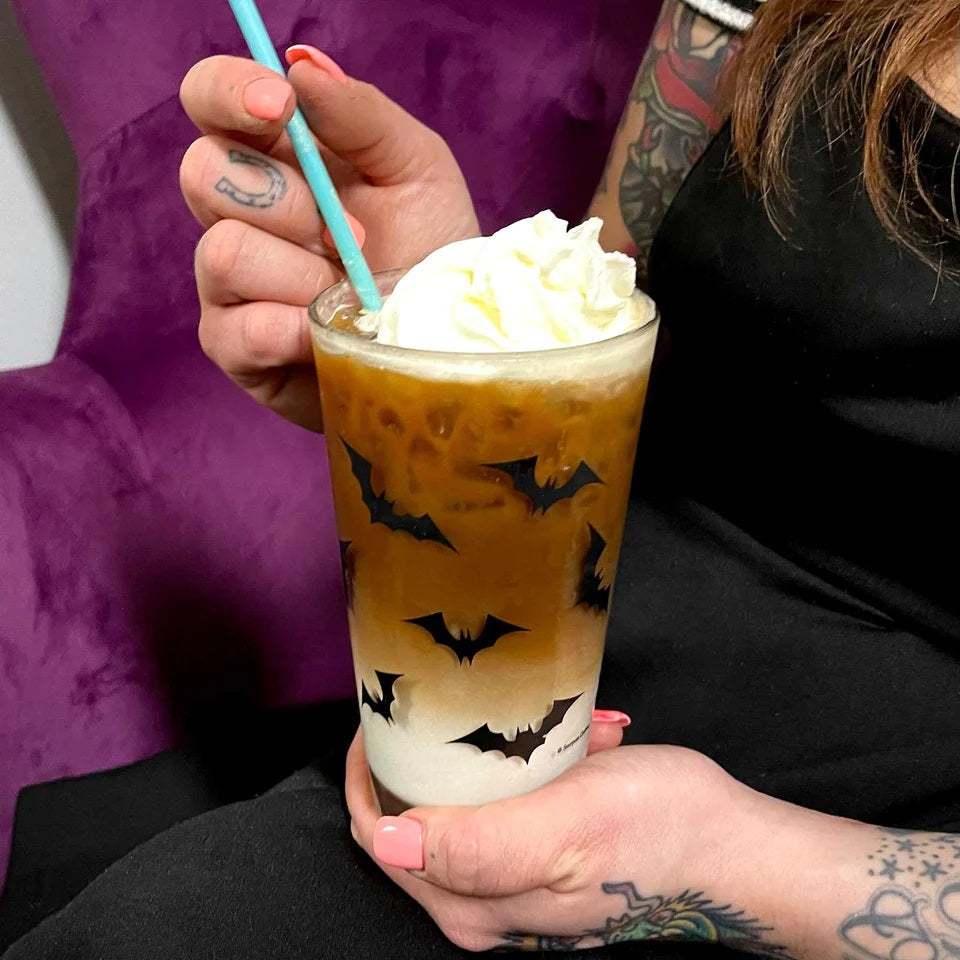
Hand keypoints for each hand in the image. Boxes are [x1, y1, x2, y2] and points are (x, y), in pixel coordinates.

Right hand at [179, 47, 479, 429]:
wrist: (441, 341)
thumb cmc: (429, 254)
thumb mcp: (417, 170)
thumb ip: (362, 113)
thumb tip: (300, 65)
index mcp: (277, 157)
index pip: (208, 100)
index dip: (227, 91)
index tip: (280, 106)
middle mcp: (241, 213)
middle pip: (202, 173)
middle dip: (290, 204)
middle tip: (352, 236)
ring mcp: (230, 282)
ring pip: (224, 252)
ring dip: (303, 275)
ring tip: (352, 296)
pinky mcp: (234, 346)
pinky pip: (237, 329)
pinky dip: (291, 330)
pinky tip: (325, 336)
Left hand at [345, 715, 762, 951]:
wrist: (728, 849)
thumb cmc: (654, 830)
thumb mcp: (564, 826)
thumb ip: (476, 845)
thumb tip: (387, 842)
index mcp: (474, 901)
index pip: (379, 837)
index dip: (371, 775)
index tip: (385, 717)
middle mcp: (483, 902)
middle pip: (414, 819)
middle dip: (438, 755)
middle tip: (469, 703)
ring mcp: (513, 883)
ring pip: (465, 802)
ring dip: (497, 753)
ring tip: (553, 725)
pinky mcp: (541, 861)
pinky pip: (509, 802)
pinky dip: (533, 763)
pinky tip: (578, 742)